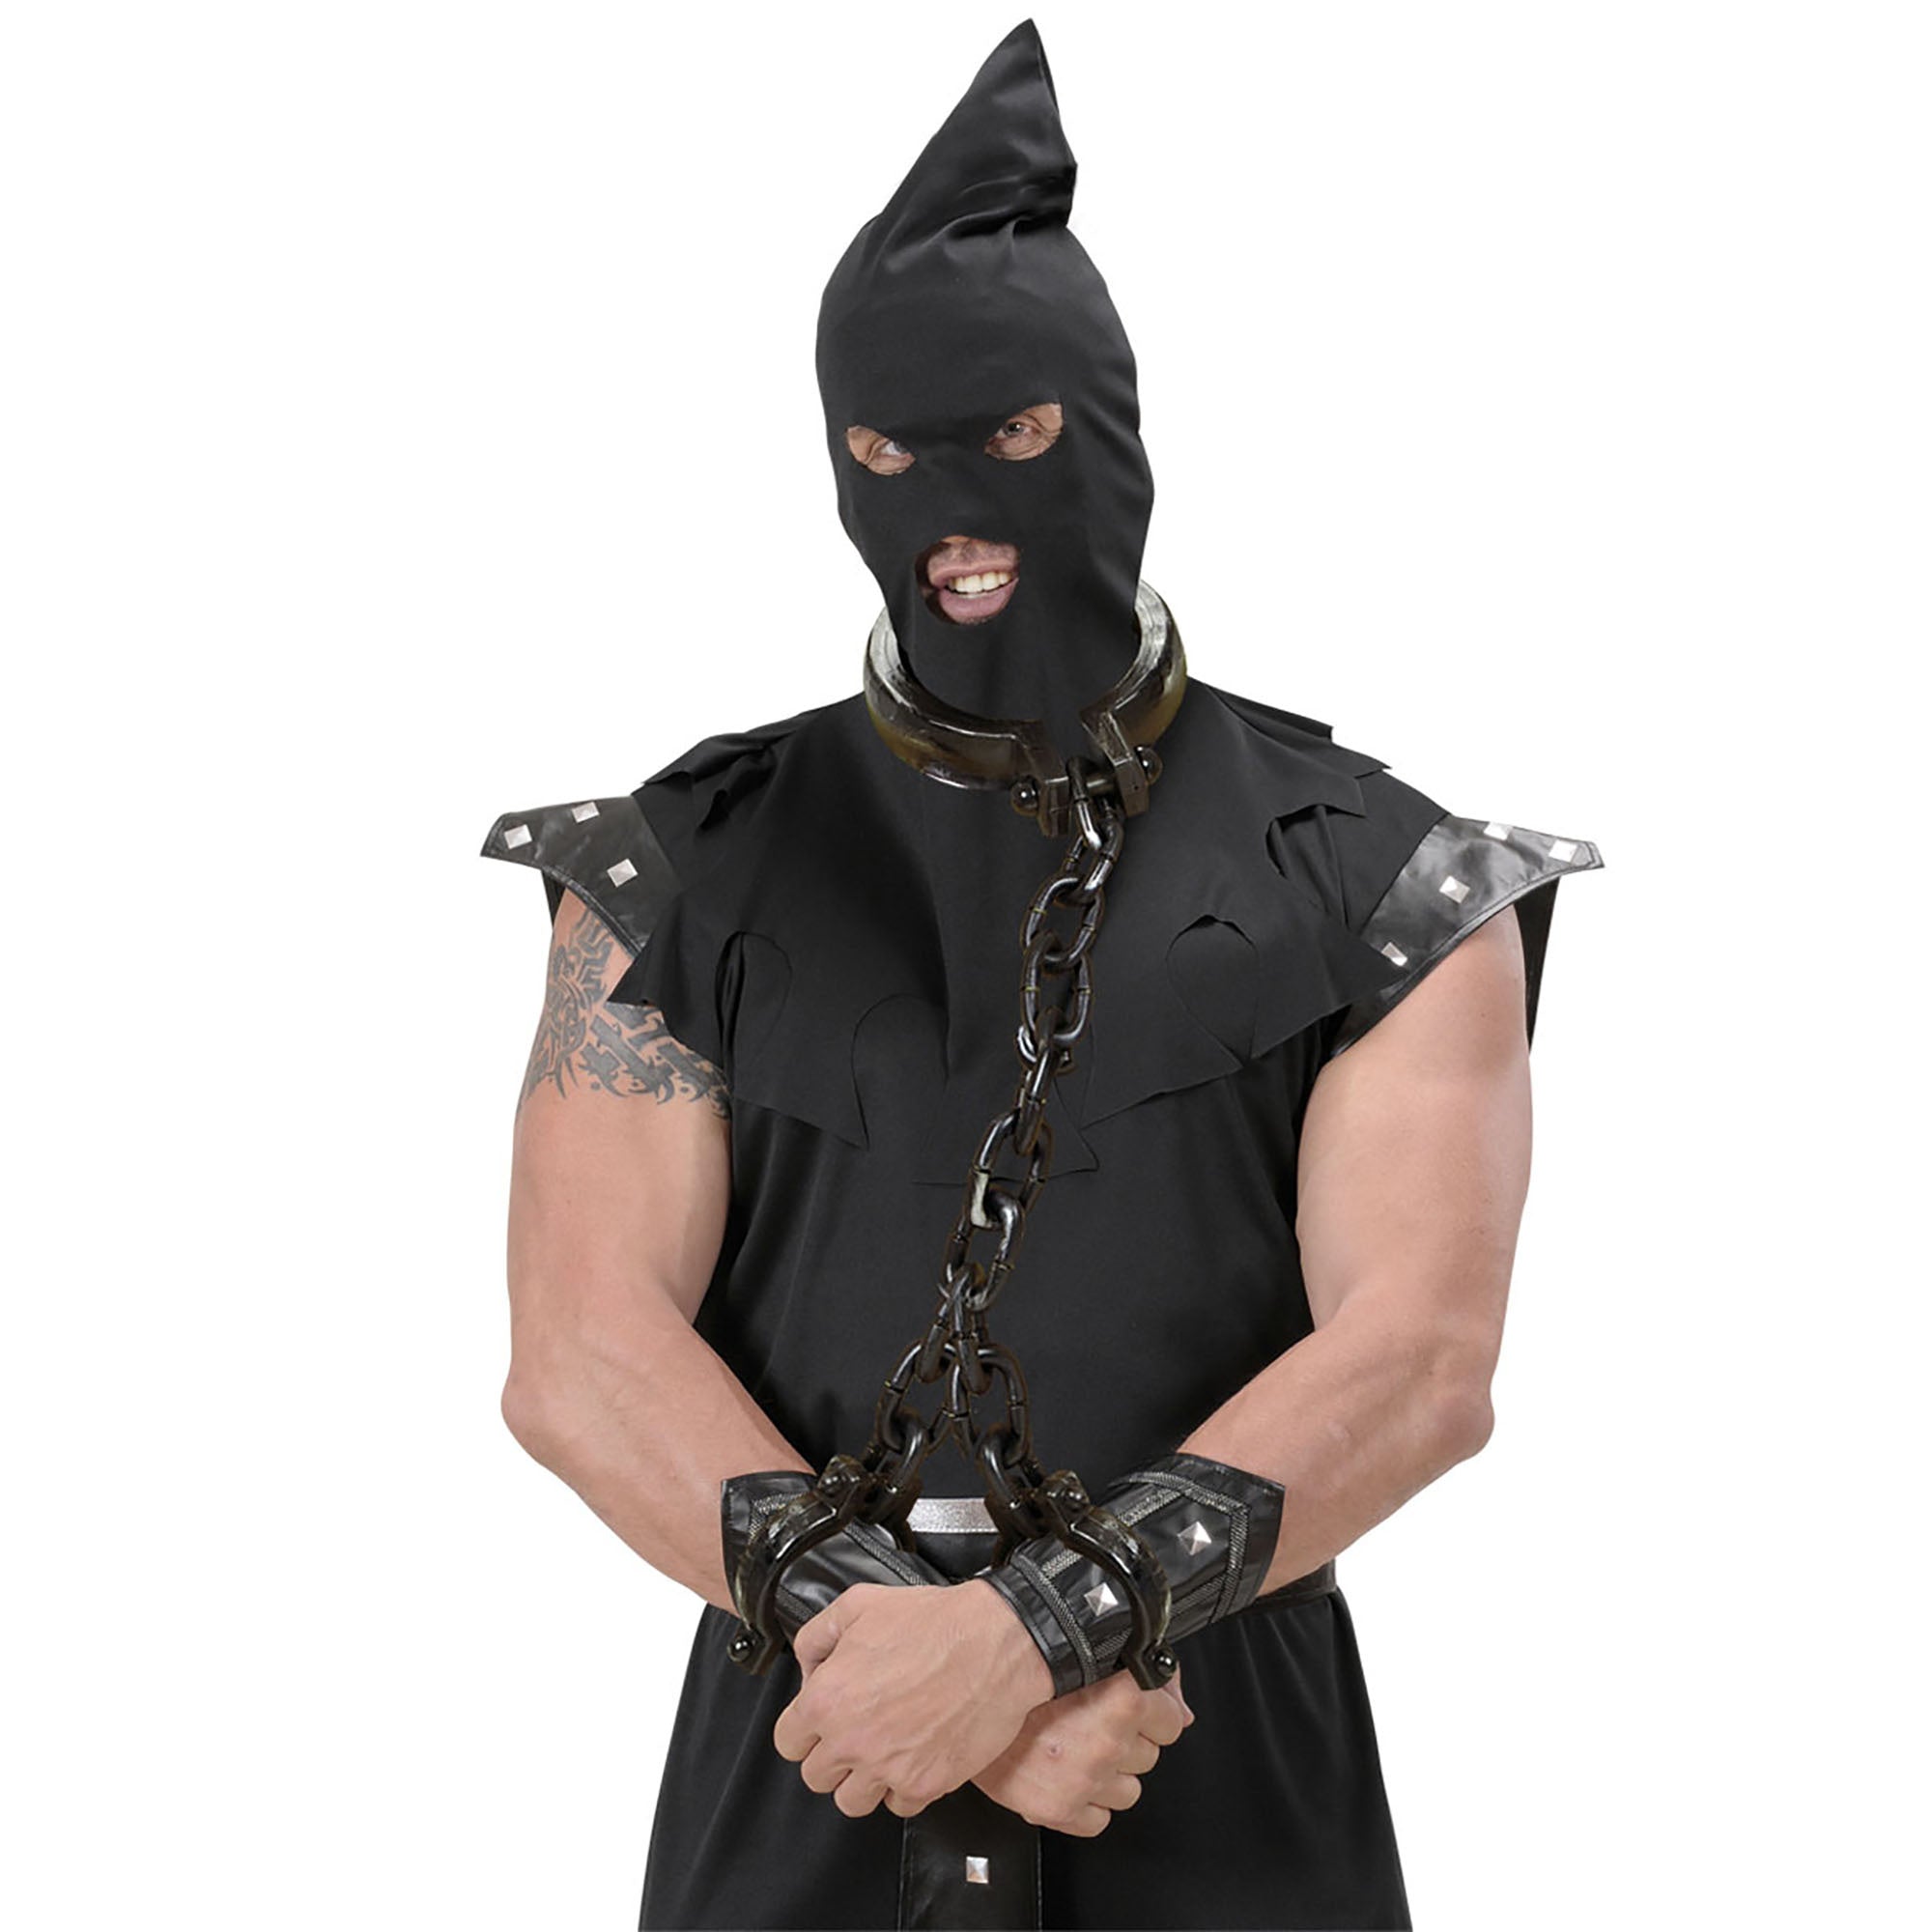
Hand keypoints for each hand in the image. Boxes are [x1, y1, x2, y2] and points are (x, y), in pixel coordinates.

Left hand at [774, 1579, 1054, 1818]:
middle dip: (832, 1754)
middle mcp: (851, 1741)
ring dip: (862, 1779)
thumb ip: (817, 1636)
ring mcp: (888, 1768)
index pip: (787, 1743)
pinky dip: (903, 1786)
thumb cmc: (933, 1621)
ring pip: (851, 1802)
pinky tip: (914, 1754)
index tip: (821, 1722)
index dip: (804, 1729)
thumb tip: (808, 1669)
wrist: (996, 1643)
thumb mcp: (860, 1604)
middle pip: (816, 1777)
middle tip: (857, 1730)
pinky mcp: (925, 1785)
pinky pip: (898, 1805)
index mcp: (827, 1699)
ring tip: (883, 1748)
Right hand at [972, 1662, 1193, 1837]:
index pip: (1171, 1719)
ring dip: (1110, 1774)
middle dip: (1128, 1741)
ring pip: (1129, 1791)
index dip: (1152, 1712)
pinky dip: (1087, 1804)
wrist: (963, 1696)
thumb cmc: (1021, 1672)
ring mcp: (1086, 1779)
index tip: (1133, 1708)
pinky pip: (1099, 1819)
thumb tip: (1180, 1709)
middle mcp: (1108, 1740)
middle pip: (1149, 1755)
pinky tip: (1068, 1777)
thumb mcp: (1087, 1655)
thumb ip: (1143, 1674)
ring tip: (1077, 1749)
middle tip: (1094, 1723)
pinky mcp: (1061, 1809)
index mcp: (1121, 1696)